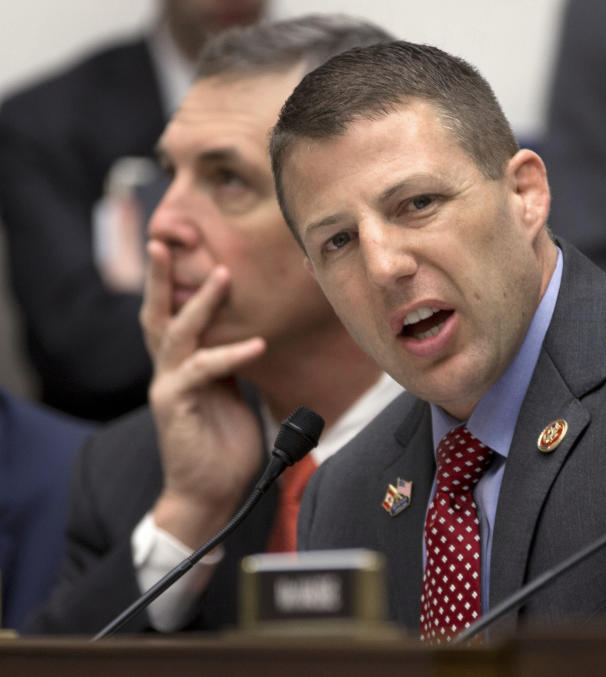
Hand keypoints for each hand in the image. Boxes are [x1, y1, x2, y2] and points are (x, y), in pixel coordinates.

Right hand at [141, 239, 266, 547]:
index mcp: (183, 366)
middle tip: (164, 238)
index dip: (179, 284)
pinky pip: (202, 371)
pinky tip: (256, 344)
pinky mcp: (176, 406)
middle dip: (159, 276)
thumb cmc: (223, 446)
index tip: (193, 249)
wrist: (210, 493)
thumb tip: (249, 339)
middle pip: (158, 314)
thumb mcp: (231, 397)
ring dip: (199, 303)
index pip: (175, 316)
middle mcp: (169, 370)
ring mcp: (169, 387)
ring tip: (220, 275)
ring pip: (176, 333)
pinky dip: (230, 355)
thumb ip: (230, 368)